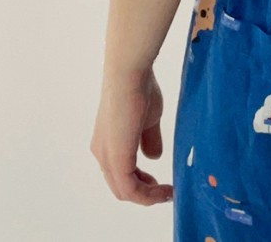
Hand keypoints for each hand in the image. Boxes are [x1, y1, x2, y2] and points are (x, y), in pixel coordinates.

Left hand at [90, 66, 173, 204]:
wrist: (129, 74)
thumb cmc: (140, 89)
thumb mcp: (148, 118)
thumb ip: (149, 139)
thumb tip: (153, 157)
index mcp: (107, 143)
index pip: (121, 172)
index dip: (141, 181)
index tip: (159, 183)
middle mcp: (102, 153)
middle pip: (120, 186)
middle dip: (144, 192)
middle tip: (164, 192)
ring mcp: (107, 158)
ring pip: (125, 191)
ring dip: (147, 196)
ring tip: (167, 194)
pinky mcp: (116, 160)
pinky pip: (131, 189)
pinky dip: (147, 195)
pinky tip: (164, 190)